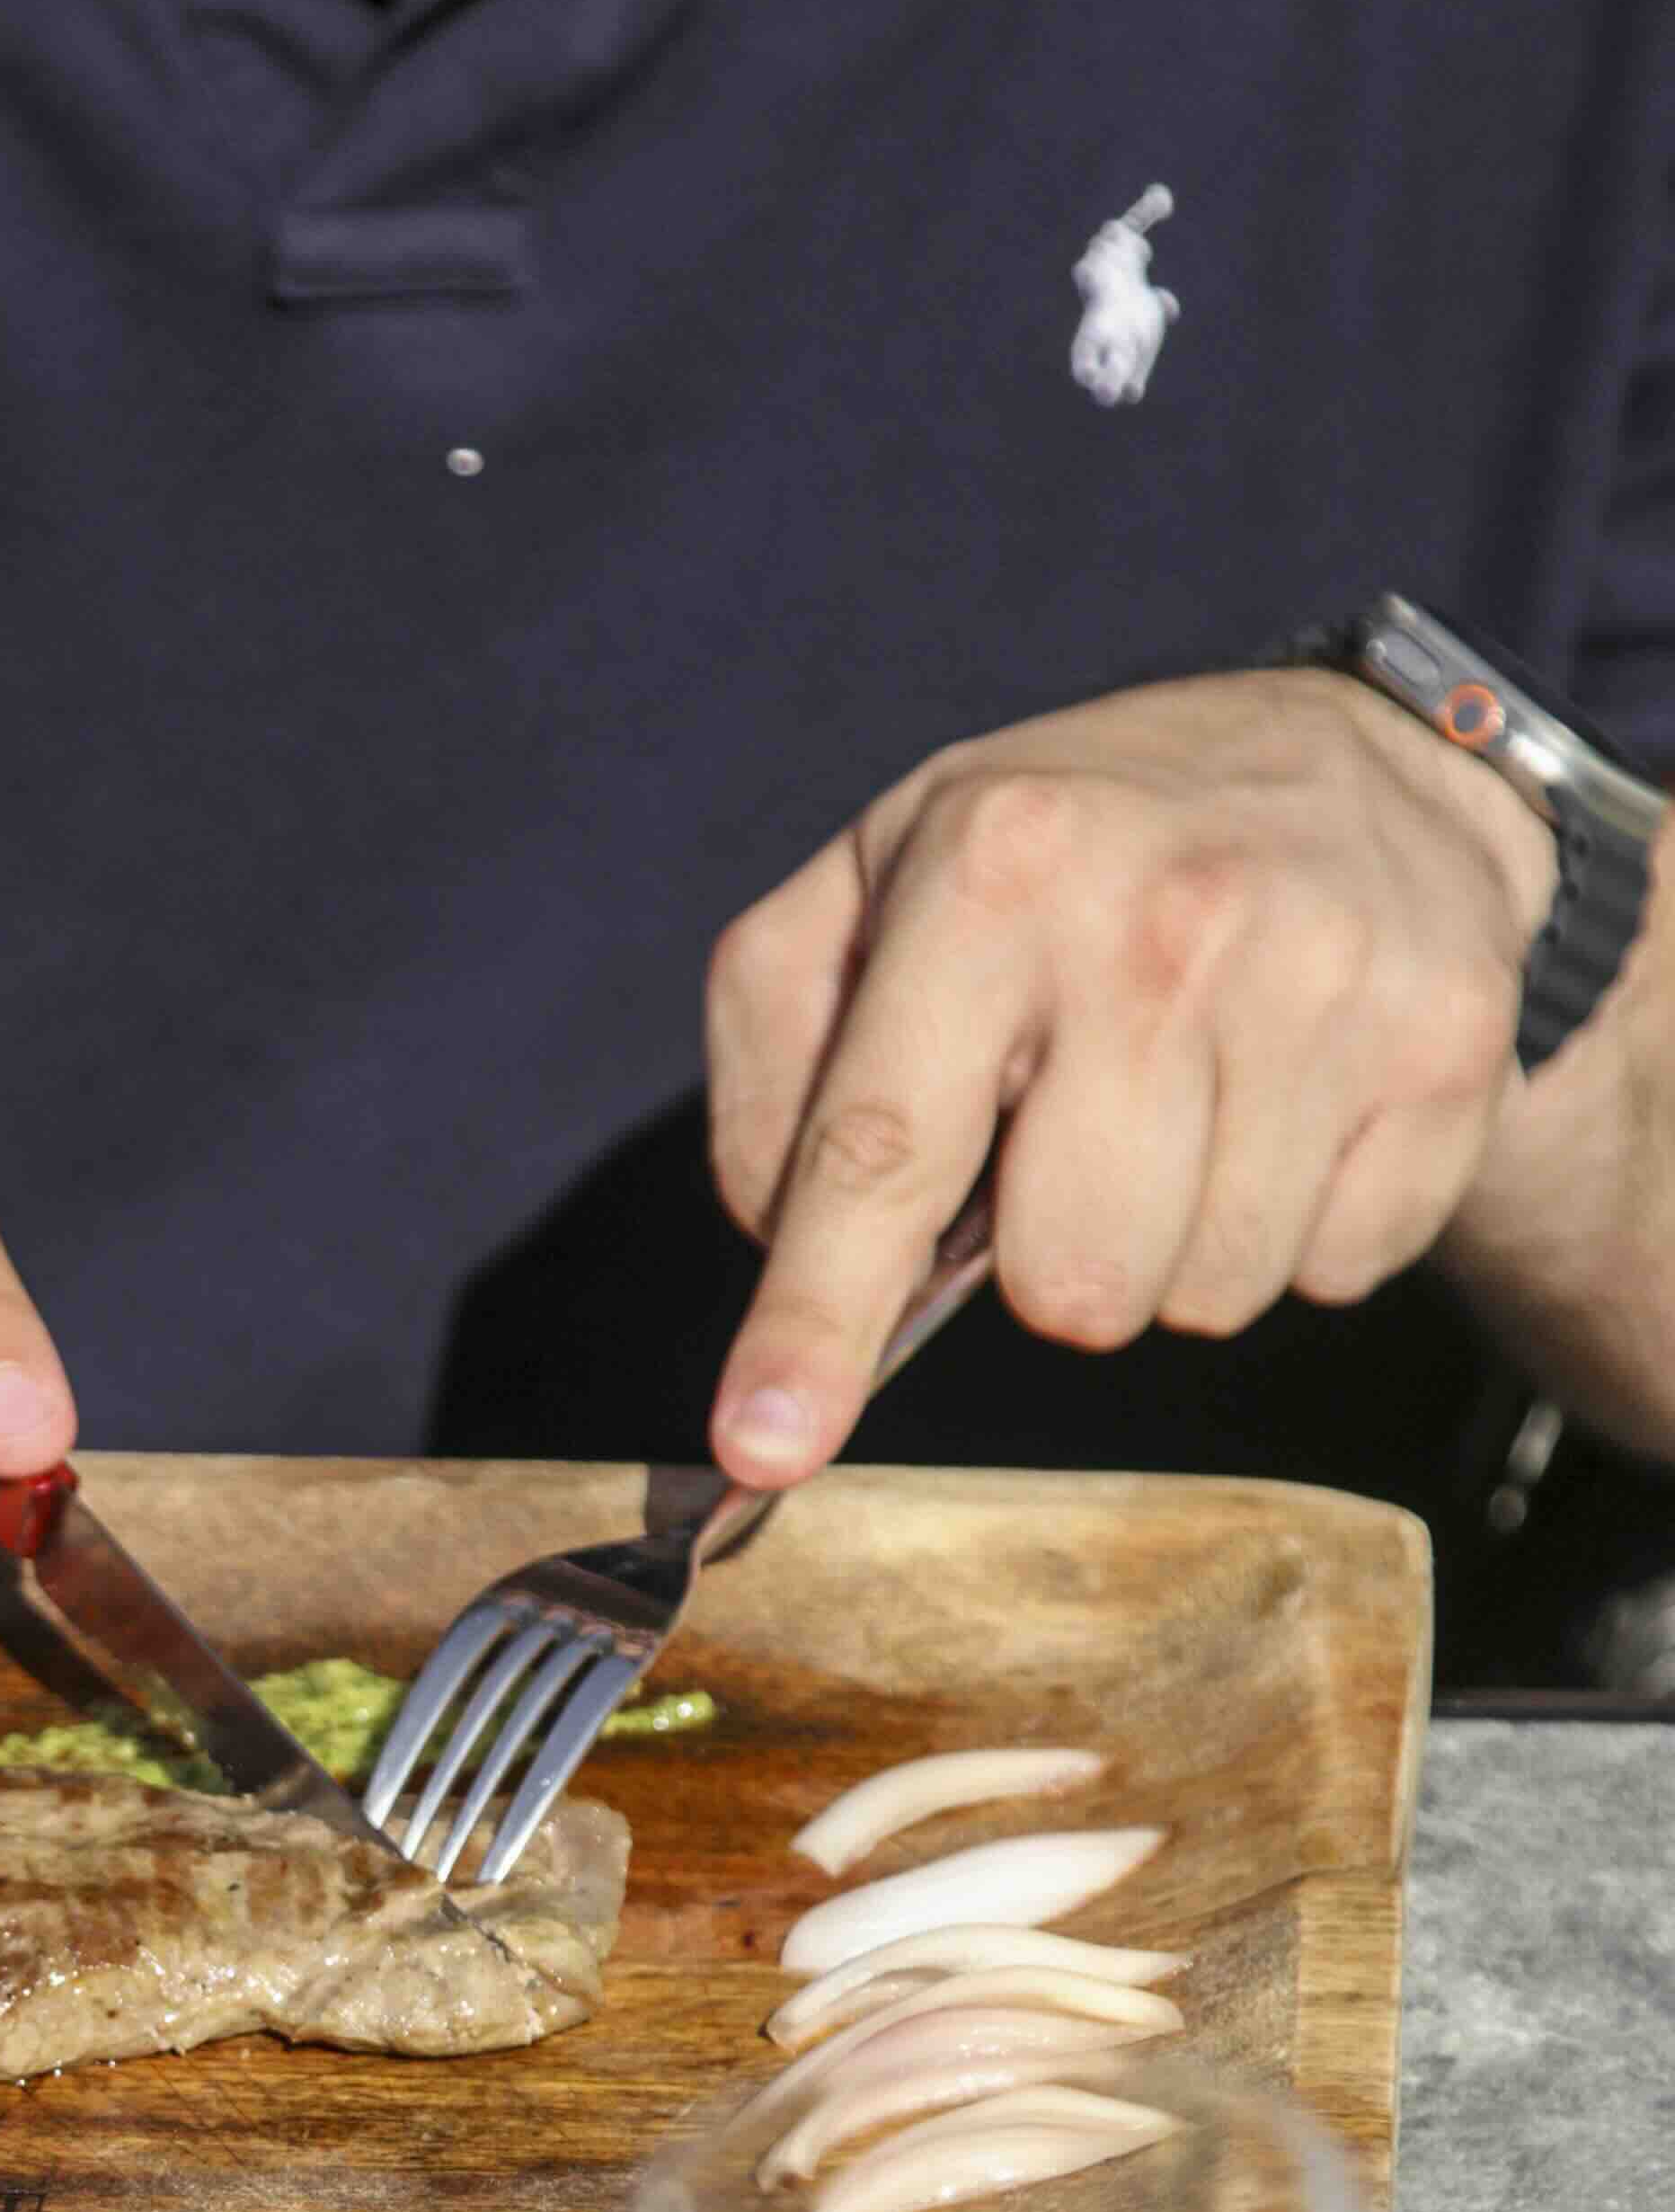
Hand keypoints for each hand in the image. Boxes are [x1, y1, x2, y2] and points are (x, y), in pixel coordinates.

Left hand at [702, 674, 1558, 1482]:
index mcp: (993, 869)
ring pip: (1205, 1297)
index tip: (762, 1447)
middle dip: (1052, 1261)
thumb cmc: (1080, 856)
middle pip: (1069, 1284)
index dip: (814, 1321)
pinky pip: (1333, 1271)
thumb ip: (781, 1062)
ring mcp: (1325, 985)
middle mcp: (1164, 923)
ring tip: (1188, 1109)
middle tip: (1074, 1141)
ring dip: (1176, 1247)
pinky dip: (1297, 1226)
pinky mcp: (1447, 1052)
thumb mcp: (875, 881)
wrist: (1366, 764)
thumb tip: (781, 1245)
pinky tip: (1289, 1107)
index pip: (882, 1149)